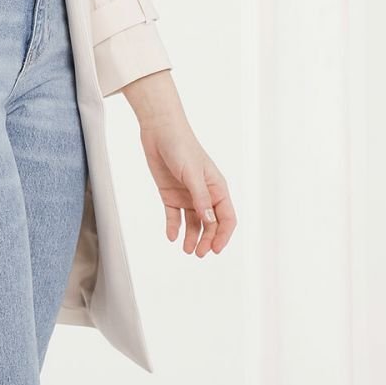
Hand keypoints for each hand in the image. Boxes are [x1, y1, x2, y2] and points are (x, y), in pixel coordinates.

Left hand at [138, 112, 235, 256]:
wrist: (159, 131)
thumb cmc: (181, 147)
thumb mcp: (192, 173)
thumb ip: (200, 198)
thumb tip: (210, 222)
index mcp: (217, 188)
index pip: (226, 217)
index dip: (223, 235)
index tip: (215, 249)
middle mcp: (204, 194)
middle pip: (210, 224)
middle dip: (206, 240)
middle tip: (198, 253)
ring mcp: (187, 195)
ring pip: (193, 222)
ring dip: (191, 236)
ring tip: (187, 250)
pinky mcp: (170, 194)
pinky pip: (174, 215)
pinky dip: (174, 226)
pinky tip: (172, 236)